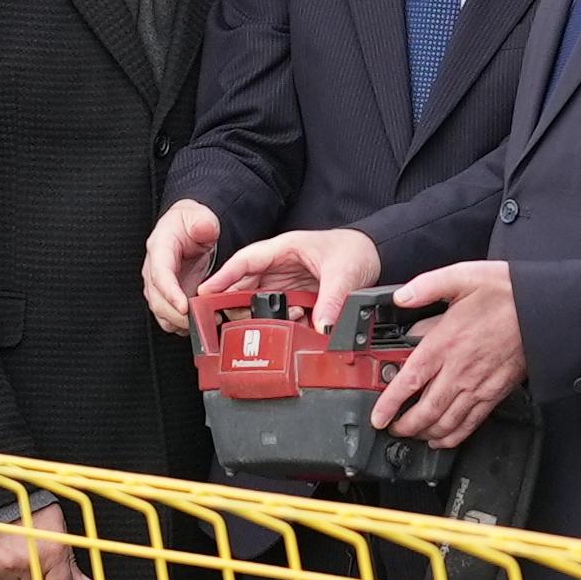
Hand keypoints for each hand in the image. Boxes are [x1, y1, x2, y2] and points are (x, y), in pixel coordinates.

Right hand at [0, 501, 87, 579]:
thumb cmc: (31, 511)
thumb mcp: (58, 532)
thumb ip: (71, 564)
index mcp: (53, 551)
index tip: (49, 576)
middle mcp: (29, 559)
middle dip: (31, 579)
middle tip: (26, 555)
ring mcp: (4, 564)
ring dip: (12, 576)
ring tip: (11, 552)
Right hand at [141, 200, 222, 334]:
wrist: (187, 228)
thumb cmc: (190, 222)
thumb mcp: (199, 216)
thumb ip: (203, 222)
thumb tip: (204, 228)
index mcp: (159, 248)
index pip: (159, 274)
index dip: (170, 293)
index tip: (183, 306)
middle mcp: (154, 268)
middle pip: (157, 299)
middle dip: (176, 314)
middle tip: (199, 321)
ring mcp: (159, 285)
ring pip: (161, 311)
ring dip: (179, 322)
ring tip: (202, 324)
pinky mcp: (166, 296)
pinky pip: (168, 316)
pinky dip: (181, 324)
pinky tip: (198, 323)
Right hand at [200, 229, 381, 342]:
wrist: (375, 254)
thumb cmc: (355, 249)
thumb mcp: (343, 272)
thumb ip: (332, 299)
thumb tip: (321, 325)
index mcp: (284, 249)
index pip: (246, 261)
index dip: (223, 276)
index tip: (205, 293)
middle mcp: (281, 265)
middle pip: (247, 285)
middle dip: (236, 304)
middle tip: (224, 324)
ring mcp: (289, 282)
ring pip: (263, 302)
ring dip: (262, 318)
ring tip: (265, 331)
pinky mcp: (300, 297)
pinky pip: (284, 313)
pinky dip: (285, 324)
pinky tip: (292, 330)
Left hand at [374, 261, 525, 448]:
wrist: (544, 310)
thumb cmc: (507, 293)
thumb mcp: (461, 276)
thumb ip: (426, 286)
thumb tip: (401, 296)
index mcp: (446, 342)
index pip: (410, 380)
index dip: (390, 403)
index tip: (377, 416)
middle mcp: (460, 370)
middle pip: (426, 410)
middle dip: (404, 426)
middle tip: (391, 428)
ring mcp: (478, 385)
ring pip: (447, 422)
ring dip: (426, 434)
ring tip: (412, 435)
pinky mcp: (495, 393)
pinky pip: (471, 423)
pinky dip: (454, 437)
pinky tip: (443, 439)